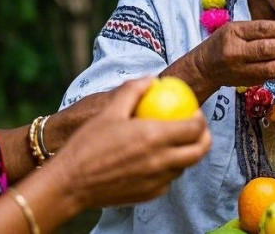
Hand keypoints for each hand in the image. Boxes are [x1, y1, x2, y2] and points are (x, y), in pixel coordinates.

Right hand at [47, 78, 210, 208]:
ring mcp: (157, 180)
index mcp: (154, 137)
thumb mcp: (109, 110)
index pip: (194, 128)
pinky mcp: (150, 194)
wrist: (69, 183)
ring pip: (185, 166)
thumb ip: (133, 90)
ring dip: (187, 153)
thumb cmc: (87, 144)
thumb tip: (152, 79)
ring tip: (178, 142)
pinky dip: (169, 169)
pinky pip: (169, 180)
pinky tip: (159, 160)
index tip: (194, 112)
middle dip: (205, 138)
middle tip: (197, 129)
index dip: (200, 119)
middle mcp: (160, 161)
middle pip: (199, 151)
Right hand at [190, 20, 274, 90]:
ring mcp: (241, 71)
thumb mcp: (235, 29)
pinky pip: (269, 77)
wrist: (204, 68)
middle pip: (265, 50)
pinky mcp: (248, 82)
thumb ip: (258, 29)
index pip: (260, 30)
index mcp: (233, 34)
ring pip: (269, 68)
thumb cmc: (224, 43)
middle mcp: (235, 53)